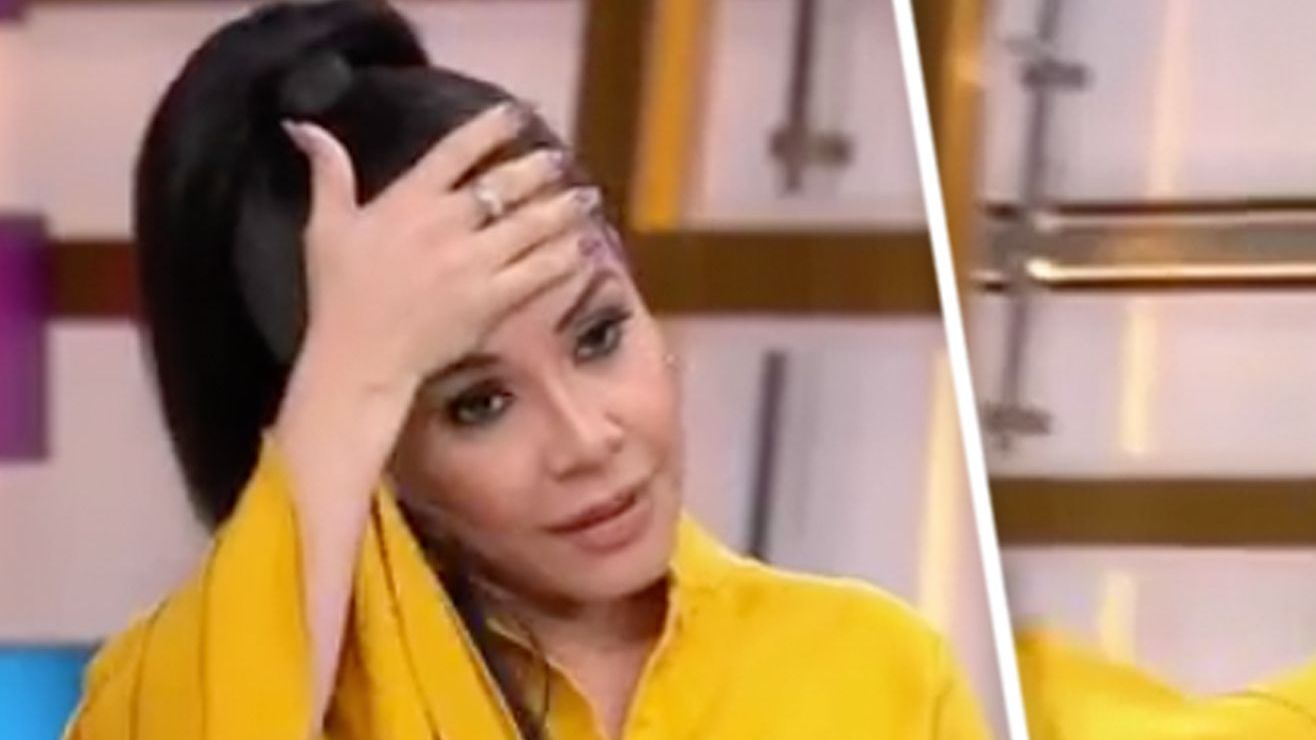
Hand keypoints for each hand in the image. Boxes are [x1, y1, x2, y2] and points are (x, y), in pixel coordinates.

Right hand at [284, 102, 594, 400]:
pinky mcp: (492, 299)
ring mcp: (473, 262)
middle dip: (540, 168)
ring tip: (585, 196)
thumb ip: (328, 172)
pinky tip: (584, 246)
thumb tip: (305, 127)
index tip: (518, 113)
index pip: (456, 150)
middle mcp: (446, 224)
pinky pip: (539, 271)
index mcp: (409, 200)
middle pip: (506, 184)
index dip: (492, 127)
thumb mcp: (324, 226)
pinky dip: (565, 256)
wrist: (358, 358)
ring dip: (563, 208)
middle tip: (562, 159)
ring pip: (531, 224)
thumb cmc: (338, 294)